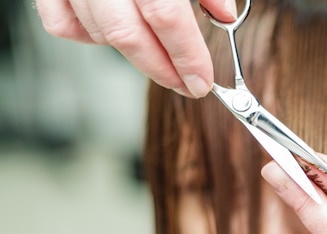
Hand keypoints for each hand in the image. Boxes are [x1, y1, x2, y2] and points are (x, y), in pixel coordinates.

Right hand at [35, 0, 236, 97]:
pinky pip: (62, 25)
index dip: (187, 56)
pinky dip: (89, 36)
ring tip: (158, 55)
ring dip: (132, 54)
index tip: (202, 81)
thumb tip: (224, 14)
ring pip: (97, 33)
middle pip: (128, 35)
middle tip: (184, 84)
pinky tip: (114, 31)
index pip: (165, 16)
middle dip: (161, 69)